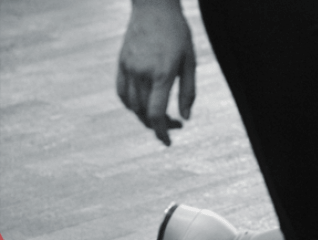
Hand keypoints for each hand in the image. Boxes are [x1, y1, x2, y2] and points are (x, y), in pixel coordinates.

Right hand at [116, 0, 195, 145]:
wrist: (154, 7)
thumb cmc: (178, 34)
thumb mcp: (190, 63)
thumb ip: (188, 92)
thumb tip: (185, 119)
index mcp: (161, 74)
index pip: (156, 113)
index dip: (162, 132)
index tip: (168, 143)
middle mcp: (141, 73)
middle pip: (143, 113)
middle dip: (158, 125)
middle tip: (175, 125)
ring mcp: (128, 67)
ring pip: (131, 105)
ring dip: (144, 117)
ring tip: (160, 117)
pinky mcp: (121, 62)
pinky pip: (122, 92)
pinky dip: (130, 105)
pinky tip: (142, 106)